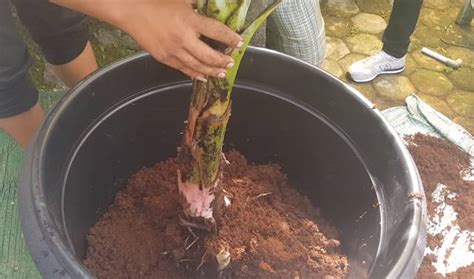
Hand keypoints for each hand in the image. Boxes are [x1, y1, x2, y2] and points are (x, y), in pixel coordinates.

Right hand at [51, 0, 242, 79]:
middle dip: (222, 60)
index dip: (230, 38)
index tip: (239, 42)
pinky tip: (202, 77)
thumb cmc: (157, 2)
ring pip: (197, 66)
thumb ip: (198, 5)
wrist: (132, 11)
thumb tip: (213, 8)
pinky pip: (183, 69)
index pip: (216, 31)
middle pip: (209, 55)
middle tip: (230, 63)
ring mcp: (173, 50)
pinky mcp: (164, 58)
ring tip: (221, 74)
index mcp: (190, 20)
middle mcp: (183, 38)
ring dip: (211, 71)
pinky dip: (194, 74)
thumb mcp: (181, 0)